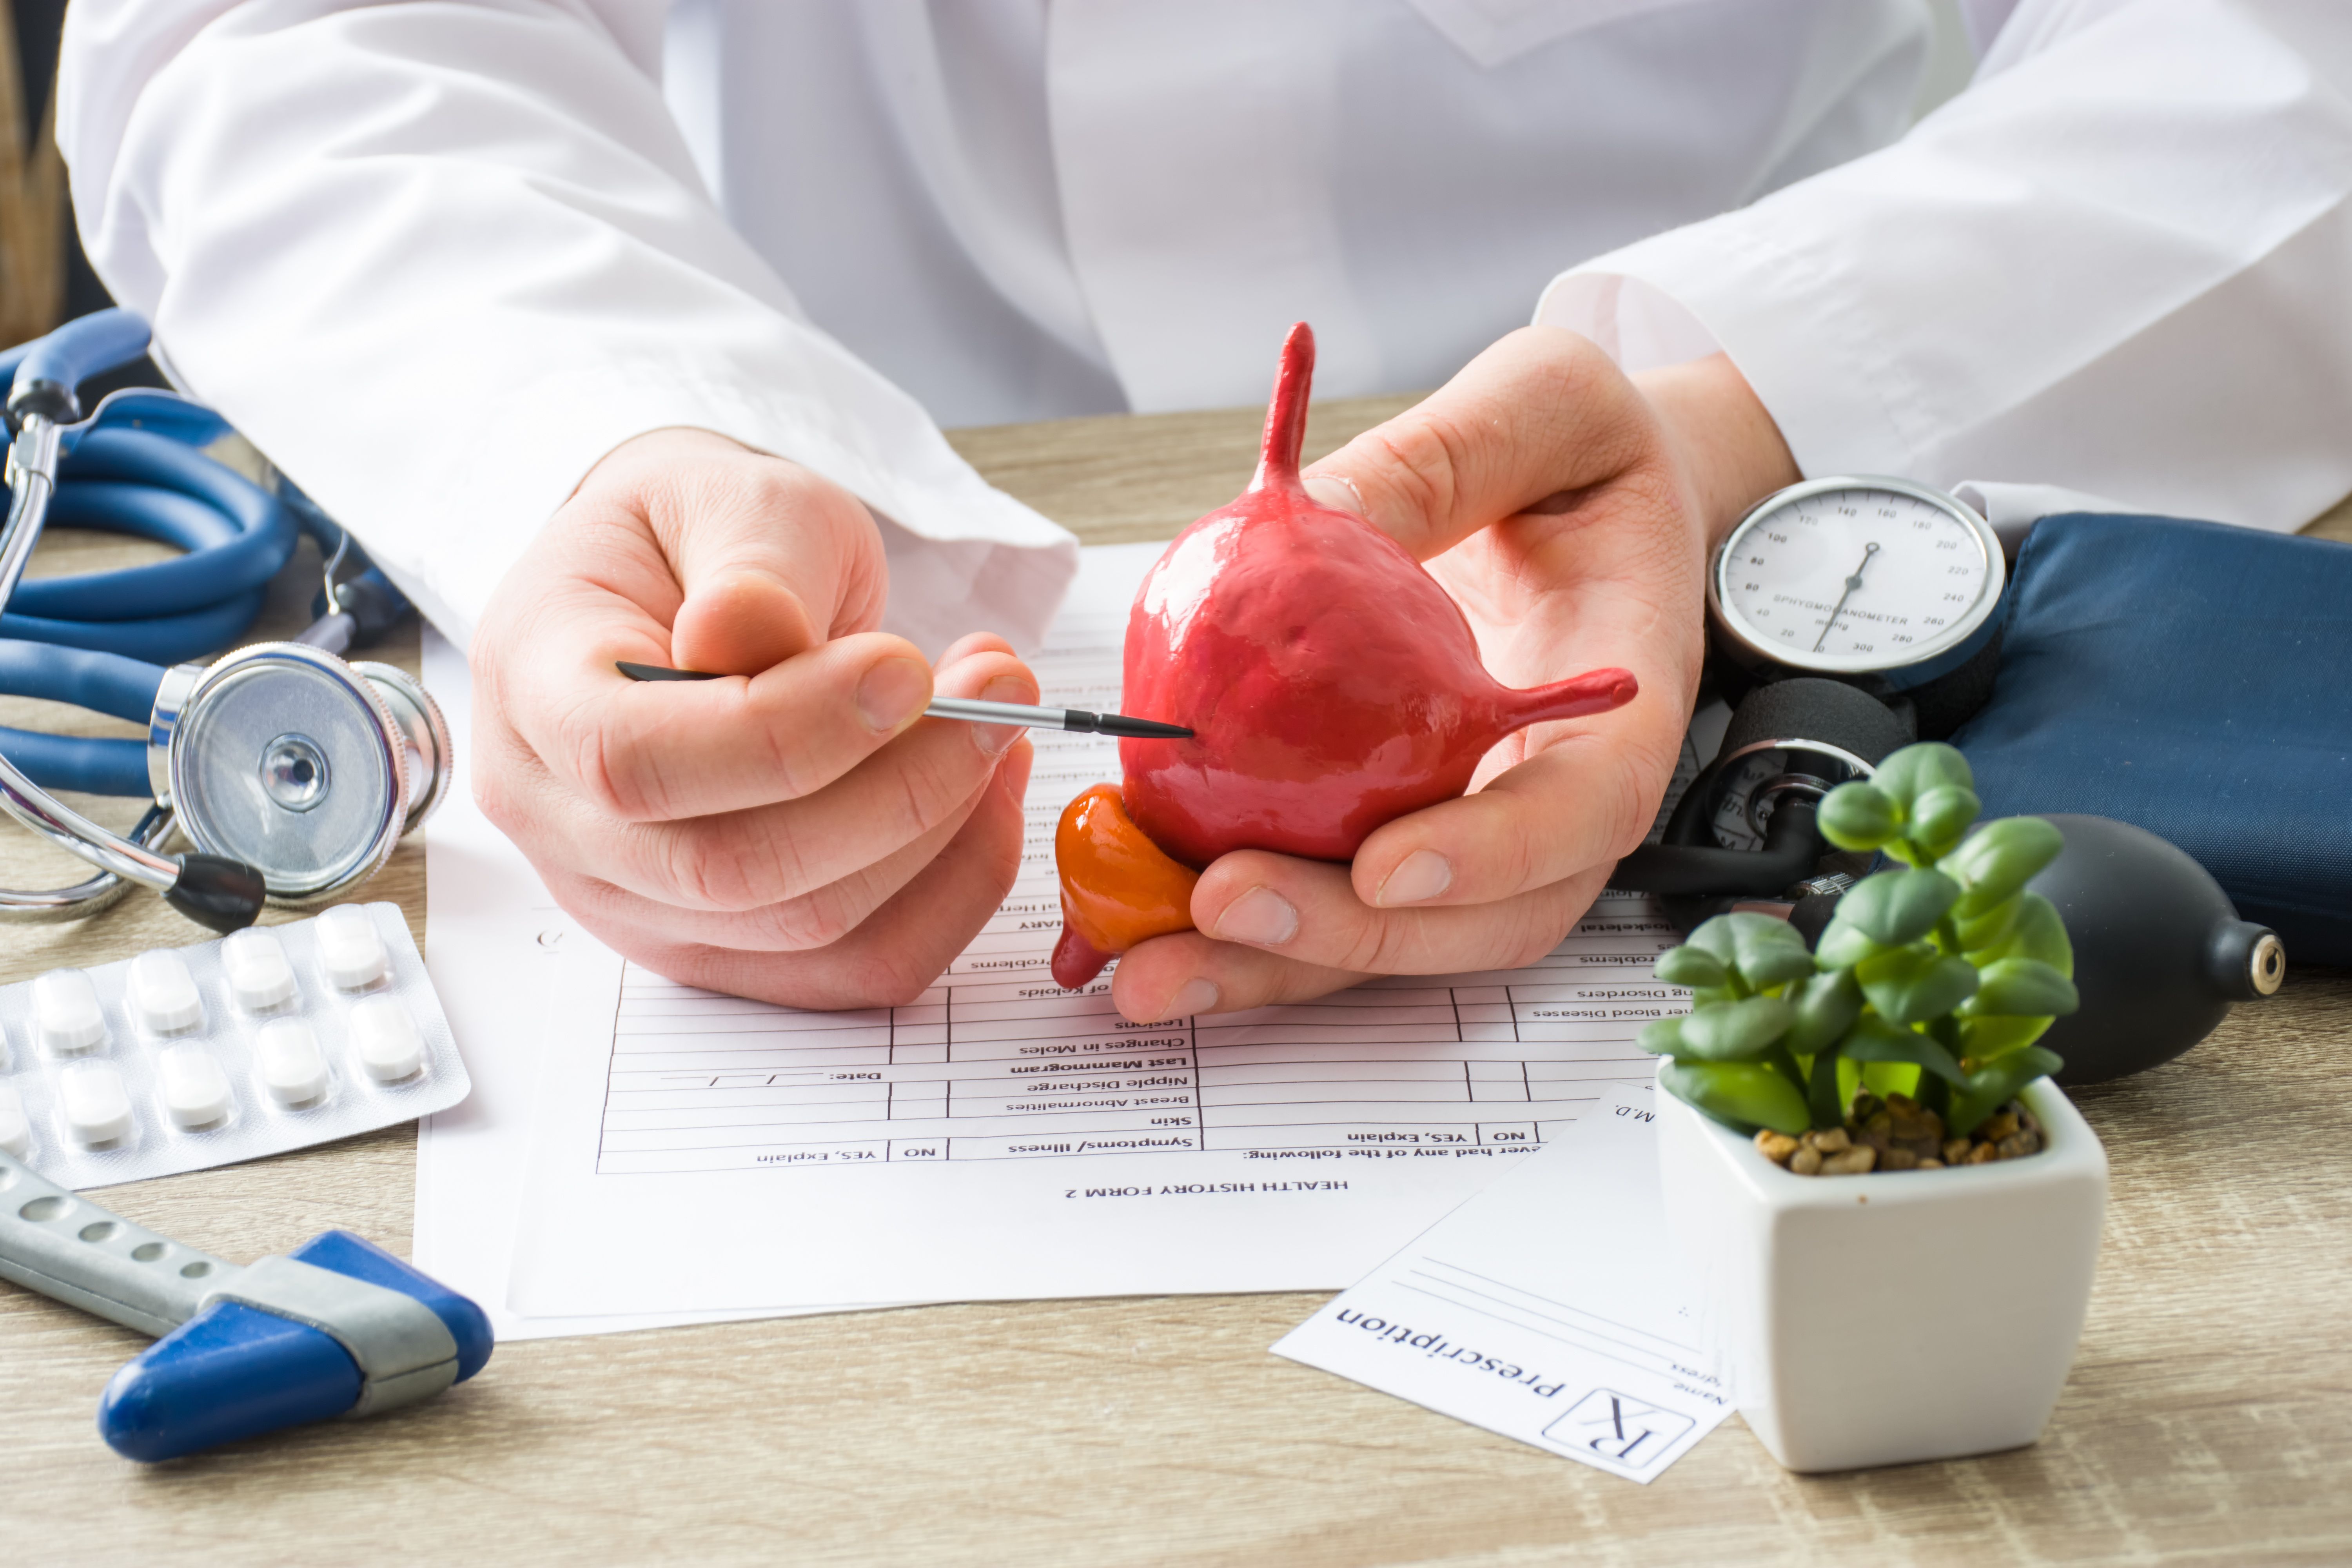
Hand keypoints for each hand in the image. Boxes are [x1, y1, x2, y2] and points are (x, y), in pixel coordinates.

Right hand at [471, 429, 1038, 1006]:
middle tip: (1001, 691)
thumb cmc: (702, 537)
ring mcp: (638, 904)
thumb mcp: (730, 498)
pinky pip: (857, 968)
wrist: (691, 582)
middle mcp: (561, 824)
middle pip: (731, 868)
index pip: (634, 761)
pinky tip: (987, 795)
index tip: (908, 667)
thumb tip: (745, 632)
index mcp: (533, 692)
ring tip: (1000, 720)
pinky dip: (951, 890)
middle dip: (898, 790)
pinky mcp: (726, 947)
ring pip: (810, 927)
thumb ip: (751, 567)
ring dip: (942, 832)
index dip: (787, 731)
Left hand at [1107, 328, 1797, 1022]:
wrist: (1591, 499)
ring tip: (1146, 966)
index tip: (1386, 865)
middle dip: (1345, 935)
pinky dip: (1231, 920)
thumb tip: (1318, 508)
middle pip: (1473, 920)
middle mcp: (1555, 798)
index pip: (1578, 813)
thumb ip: (1445, 459)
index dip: (1490, 858)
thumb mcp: (1544, 408)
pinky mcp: (1397, 829)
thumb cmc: (1591, 450)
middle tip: (1218, 907)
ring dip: (1268, 963)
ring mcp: (1478, 832)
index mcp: (1625, 709)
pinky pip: (1326, 887)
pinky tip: (1133, 915)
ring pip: (1388, 934)